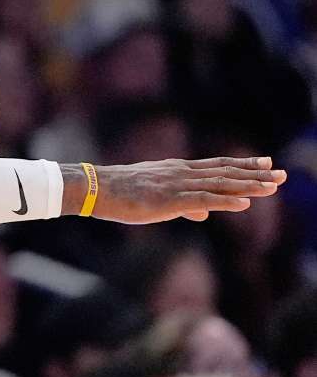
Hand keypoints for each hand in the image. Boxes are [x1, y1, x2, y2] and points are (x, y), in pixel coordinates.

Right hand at [72, 157, 286, 222]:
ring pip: (219, 185)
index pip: (216, 166)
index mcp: (176, 170)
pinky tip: (245, 202)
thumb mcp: (154, 197)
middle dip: (255, 174)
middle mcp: (180, 173)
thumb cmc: (119, 193)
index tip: (266, 163)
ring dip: (248, 186)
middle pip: (224, 173)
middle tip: (281, 174)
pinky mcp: (169, 200)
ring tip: (273, 186)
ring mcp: (176, 186)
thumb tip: (204, 214)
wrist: (93, 188)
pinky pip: (203, 200)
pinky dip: (225, 201)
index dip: (243, 165)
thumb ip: (183, 203)